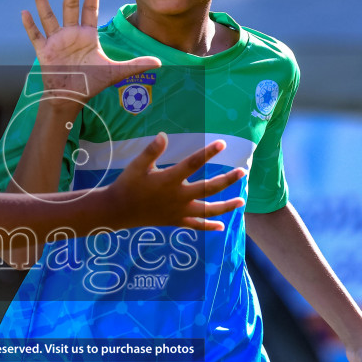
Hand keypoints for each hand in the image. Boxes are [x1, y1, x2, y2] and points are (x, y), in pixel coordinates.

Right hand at [23, 0, 159, 107]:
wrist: (72, 98)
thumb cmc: (91, 83)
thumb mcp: (116, 72)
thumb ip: (136, 65)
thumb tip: (161, 62)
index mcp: (87, 35)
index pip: (90, 9)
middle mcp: (71, 33)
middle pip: (71, 6)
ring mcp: (56, 41)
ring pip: (49, 16)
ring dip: (43, 0)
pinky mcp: (44, 51)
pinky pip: (35, 36)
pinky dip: (29, 26)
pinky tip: (24, 12)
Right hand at [107, 134, 245, 230]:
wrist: (118, 210)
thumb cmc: (128, 184)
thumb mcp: (137, 165)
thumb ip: (151, 151)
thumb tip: (163, 135)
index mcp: (169, 180)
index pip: (193, 163)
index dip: (208, 153)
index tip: (222, 143)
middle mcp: (178, 197)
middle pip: (209, 188)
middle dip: (227, 180)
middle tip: (243, 172)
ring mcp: (179, 211)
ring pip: (208, 210)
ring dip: (226, 206)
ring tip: (241, 201)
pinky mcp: (176, 221)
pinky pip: (196, 226)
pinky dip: (209, 227)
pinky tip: (222, 227)